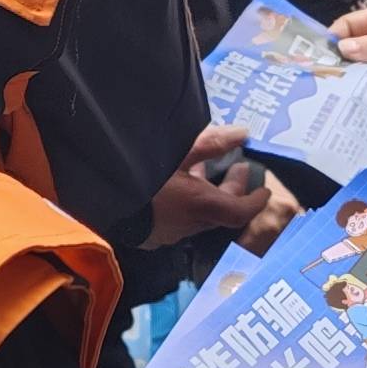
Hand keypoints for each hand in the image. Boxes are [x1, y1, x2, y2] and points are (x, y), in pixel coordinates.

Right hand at [146, 126, 279, 250]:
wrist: (101, 199)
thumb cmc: (143, 174)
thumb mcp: (179, 153)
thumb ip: (212, 143)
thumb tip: (243, 132)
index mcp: (202, 207)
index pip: (241, 212)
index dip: (255, 201)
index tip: (265, 190)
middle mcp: (191, 225)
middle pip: (221, 211)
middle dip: (232, 190)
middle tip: (236, 168)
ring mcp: (171, 233)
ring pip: (200, 215)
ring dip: (207, 195)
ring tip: (204, 169)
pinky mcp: (153, 235)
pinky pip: (180, 219)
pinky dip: (188, 203)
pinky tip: (177, 185)